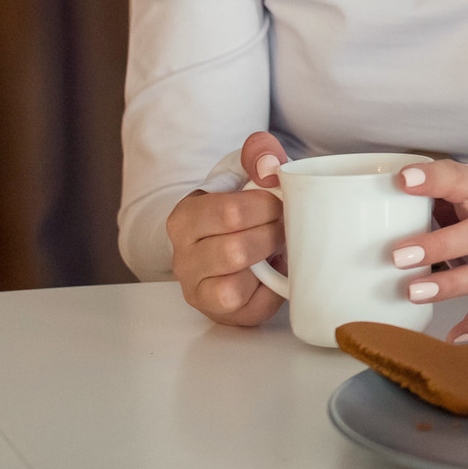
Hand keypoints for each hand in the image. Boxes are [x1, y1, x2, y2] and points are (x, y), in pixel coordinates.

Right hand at [164, 132, 290, 325]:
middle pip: (235, 251)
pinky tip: (273, 273)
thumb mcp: (246, 172)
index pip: (229, 212)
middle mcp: (183, 258)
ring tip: (276, 249)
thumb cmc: (242, 206)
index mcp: (185, 218)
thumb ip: (259, 155)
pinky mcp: (220, 313)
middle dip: (272, 236)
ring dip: (266, 266)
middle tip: (284, 226)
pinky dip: (271, 292)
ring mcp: (198, 290)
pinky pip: (250, 309)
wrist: (231, 240)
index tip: (281, 201)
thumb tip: (270, 165)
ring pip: (233, 288)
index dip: (267, 206)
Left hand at [389, 160, 467, 342]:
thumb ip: (414, 193)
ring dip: (450, 284)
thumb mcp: (447, 189)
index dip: (433, 179)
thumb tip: (356, 205)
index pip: (458, 178)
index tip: (402, 180)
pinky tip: (452, 337)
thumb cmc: (464, 206)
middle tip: (398, 255)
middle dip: (439, 246)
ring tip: (412, 293)